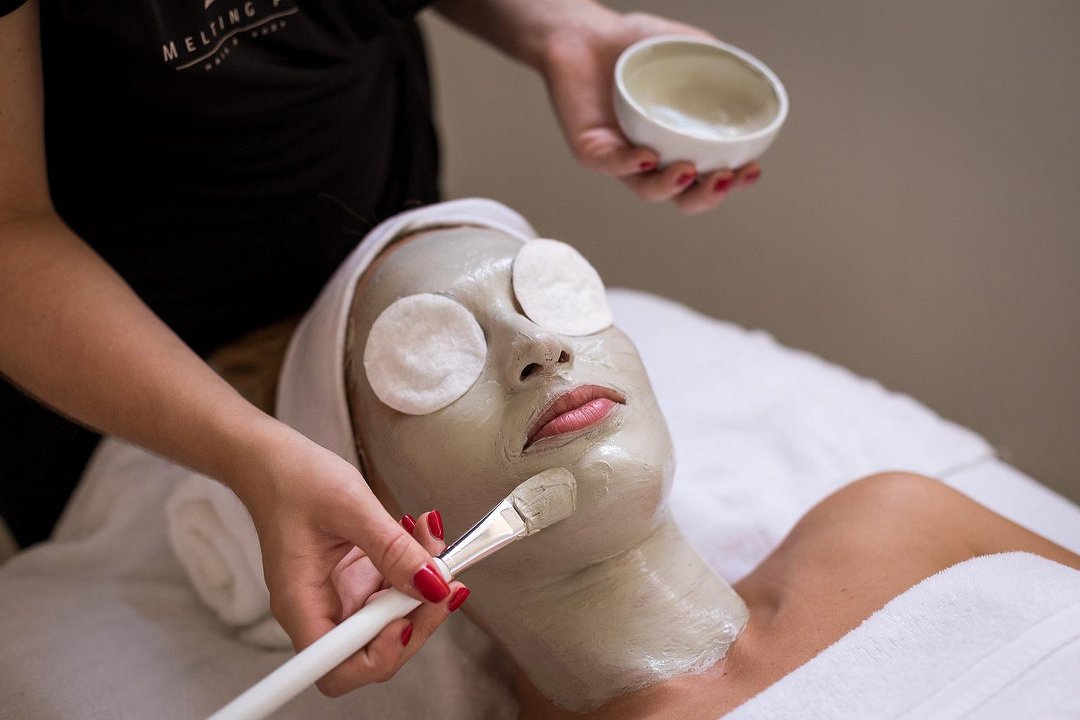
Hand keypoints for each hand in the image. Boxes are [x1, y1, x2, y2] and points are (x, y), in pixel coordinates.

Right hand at [234, 424, 467, 694]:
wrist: (272, 461)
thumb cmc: (293, 479)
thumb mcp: (350, 506)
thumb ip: (393, 548)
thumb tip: (433, 585)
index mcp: (301, 604)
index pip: (340, 669)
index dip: (380, 657)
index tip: (407, 620)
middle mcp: (319, 609)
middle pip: (375, 650)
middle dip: (417, 618)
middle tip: (446, 580)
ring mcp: (338, 597)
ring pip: (391, 619)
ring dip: (422, 588)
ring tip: (433, 542)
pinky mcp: (353, 580)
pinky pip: (391, 590)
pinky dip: (413, 568)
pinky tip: (419, 537)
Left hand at [540, 8, 761, 214]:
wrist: (584, 30)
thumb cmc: (634, 45)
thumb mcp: (689, 50)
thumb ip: (720, 67)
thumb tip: (757, 80)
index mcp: (678, 143)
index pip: (708, 176)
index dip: (731, 183)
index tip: (751, 170)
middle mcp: (651, 158)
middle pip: (682, 196)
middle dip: (706, 196)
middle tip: (725, 179)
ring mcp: (621, 157)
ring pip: (647, 189)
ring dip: (671, 186)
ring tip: (689, 170)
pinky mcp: (591, 149)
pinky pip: (610, 164)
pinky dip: (628, 164)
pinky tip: (647, 155)